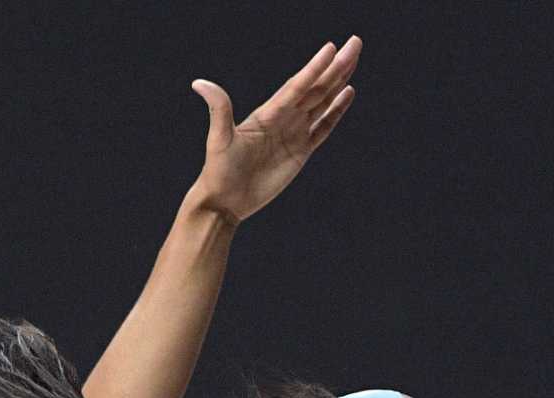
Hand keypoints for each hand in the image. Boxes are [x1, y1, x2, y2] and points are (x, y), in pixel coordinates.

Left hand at [185, 37, 360, 225]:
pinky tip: (347, 93)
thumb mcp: (219, 138)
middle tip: (354, 43)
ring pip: (322, 102)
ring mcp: (294, 133)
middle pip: (315, 88)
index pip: (297, 86)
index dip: (314, 68)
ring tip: (353, 60)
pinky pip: (323, 127)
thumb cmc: (219, 169)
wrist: (226, 199)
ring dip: (338, 82)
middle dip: (336, 67)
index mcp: (269, 113)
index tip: (331, 49)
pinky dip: (336, 111)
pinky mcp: (301, 151)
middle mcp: (284, 118)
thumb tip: (199, 83)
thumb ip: (219, 109)